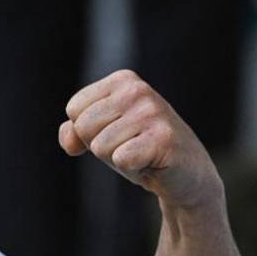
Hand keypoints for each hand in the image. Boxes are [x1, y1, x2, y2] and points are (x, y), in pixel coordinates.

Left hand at [59, 69, 221, 209]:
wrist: (186, 174)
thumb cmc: (138, 149)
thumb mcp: (101, 134)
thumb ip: (74, 132)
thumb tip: (70, 143)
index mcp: (123, 80)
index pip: (74, 109)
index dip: (87, 131)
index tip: (115, 133)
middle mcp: (138, 90)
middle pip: (83, 127)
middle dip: (100, 145)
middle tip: (129, 146)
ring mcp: (152, 113)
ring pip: (99, 146)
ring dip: (117, 158)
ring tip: (141, 153)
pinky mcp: (163, 138)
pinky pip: (120, 159)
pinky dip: (132, 168)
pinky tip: (151, 162)